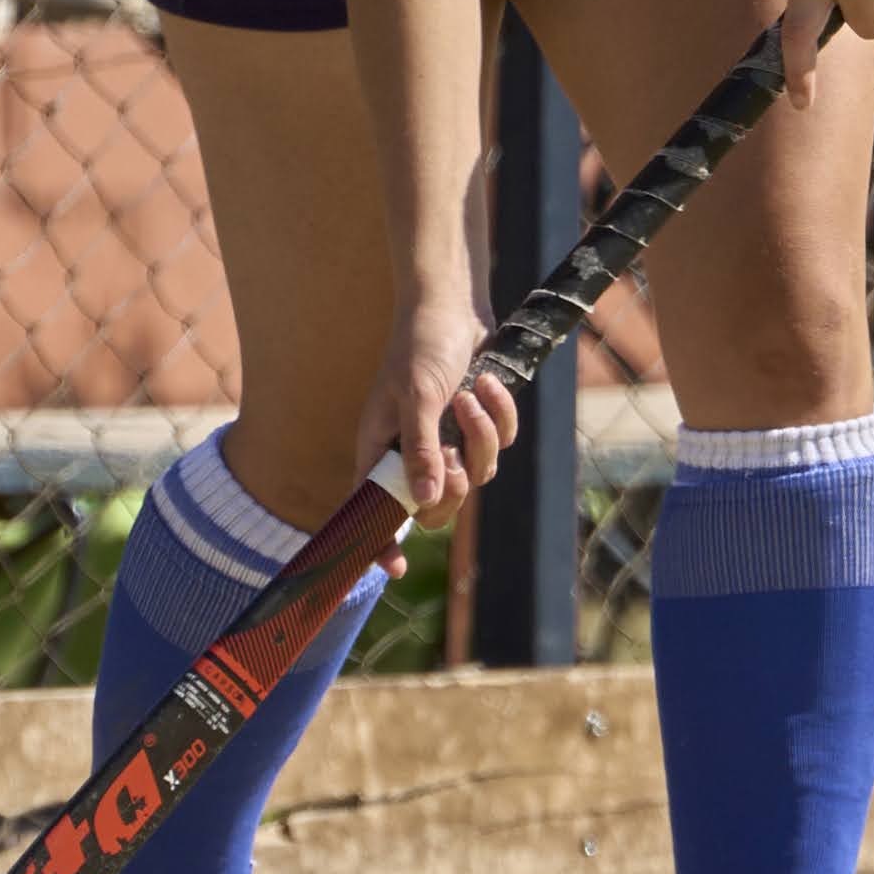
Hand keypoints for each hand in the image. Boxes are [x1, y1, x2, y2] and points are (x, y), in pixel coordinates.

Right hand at [355, 291, 515, 529]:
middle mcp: (411, 452)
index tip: (396, 566)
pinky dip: (499, 417)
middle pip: (437, 505)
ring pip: (476, 474)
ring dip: (481, 436)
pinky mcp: (477, 426)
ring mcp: (447, 441)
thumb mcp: (417, 398)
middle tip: (454, 453)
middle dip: (455, 481)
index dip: (380, 542)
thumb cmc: (421, 347)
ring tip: (471, 395)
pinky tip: (489, 383)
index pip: (373, 510)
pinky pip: (500, 446)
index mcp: (379, 450)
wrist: (453, 307)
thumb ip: (420, 450)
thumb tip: (423, 503)